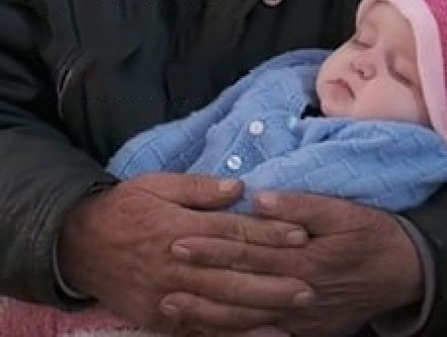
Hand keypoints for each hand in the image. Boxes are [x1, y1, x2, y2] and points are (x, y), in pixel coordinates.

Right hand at [57, 173, 311, 333]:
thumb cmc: (124, 206)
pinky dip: (229, 335)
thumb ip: (198, 188)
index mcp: (179, 228)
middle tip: (309, 285)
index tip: (300, 234)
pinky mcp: (159, 318)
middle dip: (273, 281)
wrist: (78, 243)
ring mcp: (167, 296)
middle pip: (233, 275)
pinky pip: (199, 330)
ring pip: (220, 307)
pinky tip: (256, 335)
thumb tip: (238, 187)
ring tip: (292, 310)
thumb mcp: (157, 184)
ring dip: (259, 311)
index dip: (268, 234)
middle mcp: (176, 265)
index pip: (233, 232)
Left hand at [166, 191, 422, 336]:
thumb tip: (261, 200)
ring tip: (171, 307)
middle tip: (163, 274)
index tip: (178, 238)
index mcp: (303, 257)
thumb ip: (301, 206)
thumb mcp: (343, 211)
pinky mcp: (304, 333)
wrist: (404, 272)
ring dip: (206, 314)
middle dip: (199, 281)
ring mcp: (300, 319)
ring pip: (246, 320)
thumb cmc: (371, 233)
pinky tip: (208, 332)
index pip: (247, 250)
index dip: (211, 245)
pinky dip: (234, 336)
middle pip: (239, 287)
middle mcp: (296, 293)